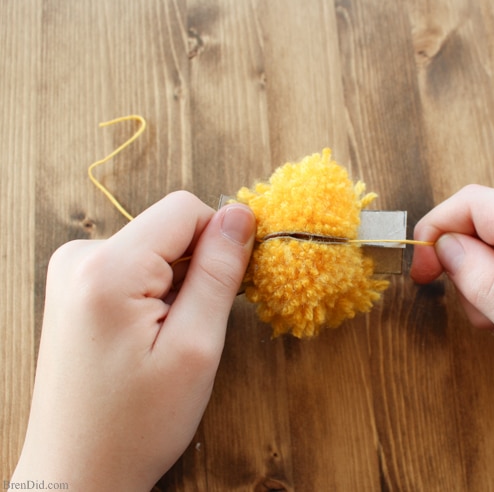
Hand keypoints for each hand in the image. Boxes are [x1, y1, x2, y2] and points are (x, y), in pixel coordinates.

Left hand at [12, 191, 255, 489]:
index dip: (221, 241)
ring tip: (169, 339)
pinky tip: (150, 337)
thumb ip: (219, 272)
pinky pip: (133, 267)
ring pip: (154, 249)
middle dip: (196, 267)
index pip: (185, 209)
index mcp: (107, 268)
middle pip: (168, 229)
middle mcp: (79, 257)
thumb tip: (241, 214)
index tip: (232, 287)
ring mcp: (71, 272)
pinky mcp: (74, 288)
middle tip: (197, 327)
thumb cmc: (136, 423)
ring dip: (176, 284)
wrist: (77, 472)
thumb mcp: (195, 347)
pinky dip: (155, 293)